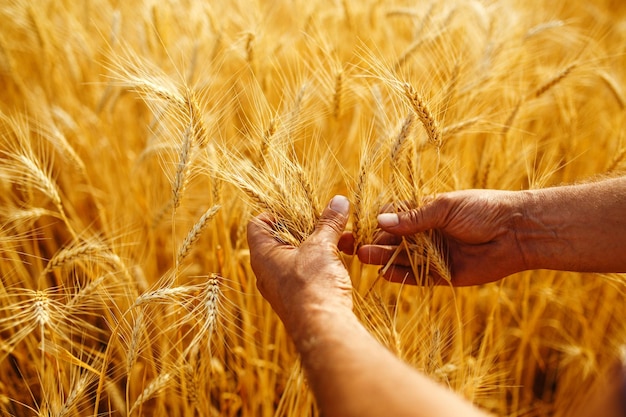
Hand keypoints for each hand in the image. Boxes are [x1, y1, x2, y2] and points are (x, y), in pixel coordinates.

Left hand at [247, 195, 352, 334]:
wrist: (323, 329)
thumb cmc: (313, 285)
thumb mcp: (322, 247)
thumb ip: (329, 223)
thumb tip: (339, 201)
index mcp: (263, 255)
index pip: (258, 224)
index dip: (276, 213)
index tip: (299, 210)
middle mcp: (267, 271)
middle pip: (281, 239)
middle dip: (307, 228)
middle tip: (327, 222)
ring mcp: (282, 287)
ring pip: (298, 257)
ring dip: (320, 245)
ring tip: (344, 240)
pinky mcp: (299, 298)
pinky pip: (307, 273)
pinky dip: (322, 262)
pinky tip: (343, 258)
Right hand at [340, 190, 529, 285]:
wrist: (517, 231)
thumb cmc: (483, 210)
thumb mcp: (445, 208)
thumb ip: (414, 218)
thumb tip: (380, 220)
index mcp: (427, 213)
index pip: (394, 218)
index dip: (375, 223)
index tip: (356, 228)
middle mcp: (428, 235)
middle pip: (394, 241)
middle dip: (374, 243)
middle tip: (353, 247)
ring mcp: (435, 255)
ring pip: (403, 259)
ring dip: (384, 258)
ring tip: (365, 257)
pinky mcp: (444, 275)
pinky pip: (419, 277)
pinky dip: (402, 276)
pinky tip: (386, 274)